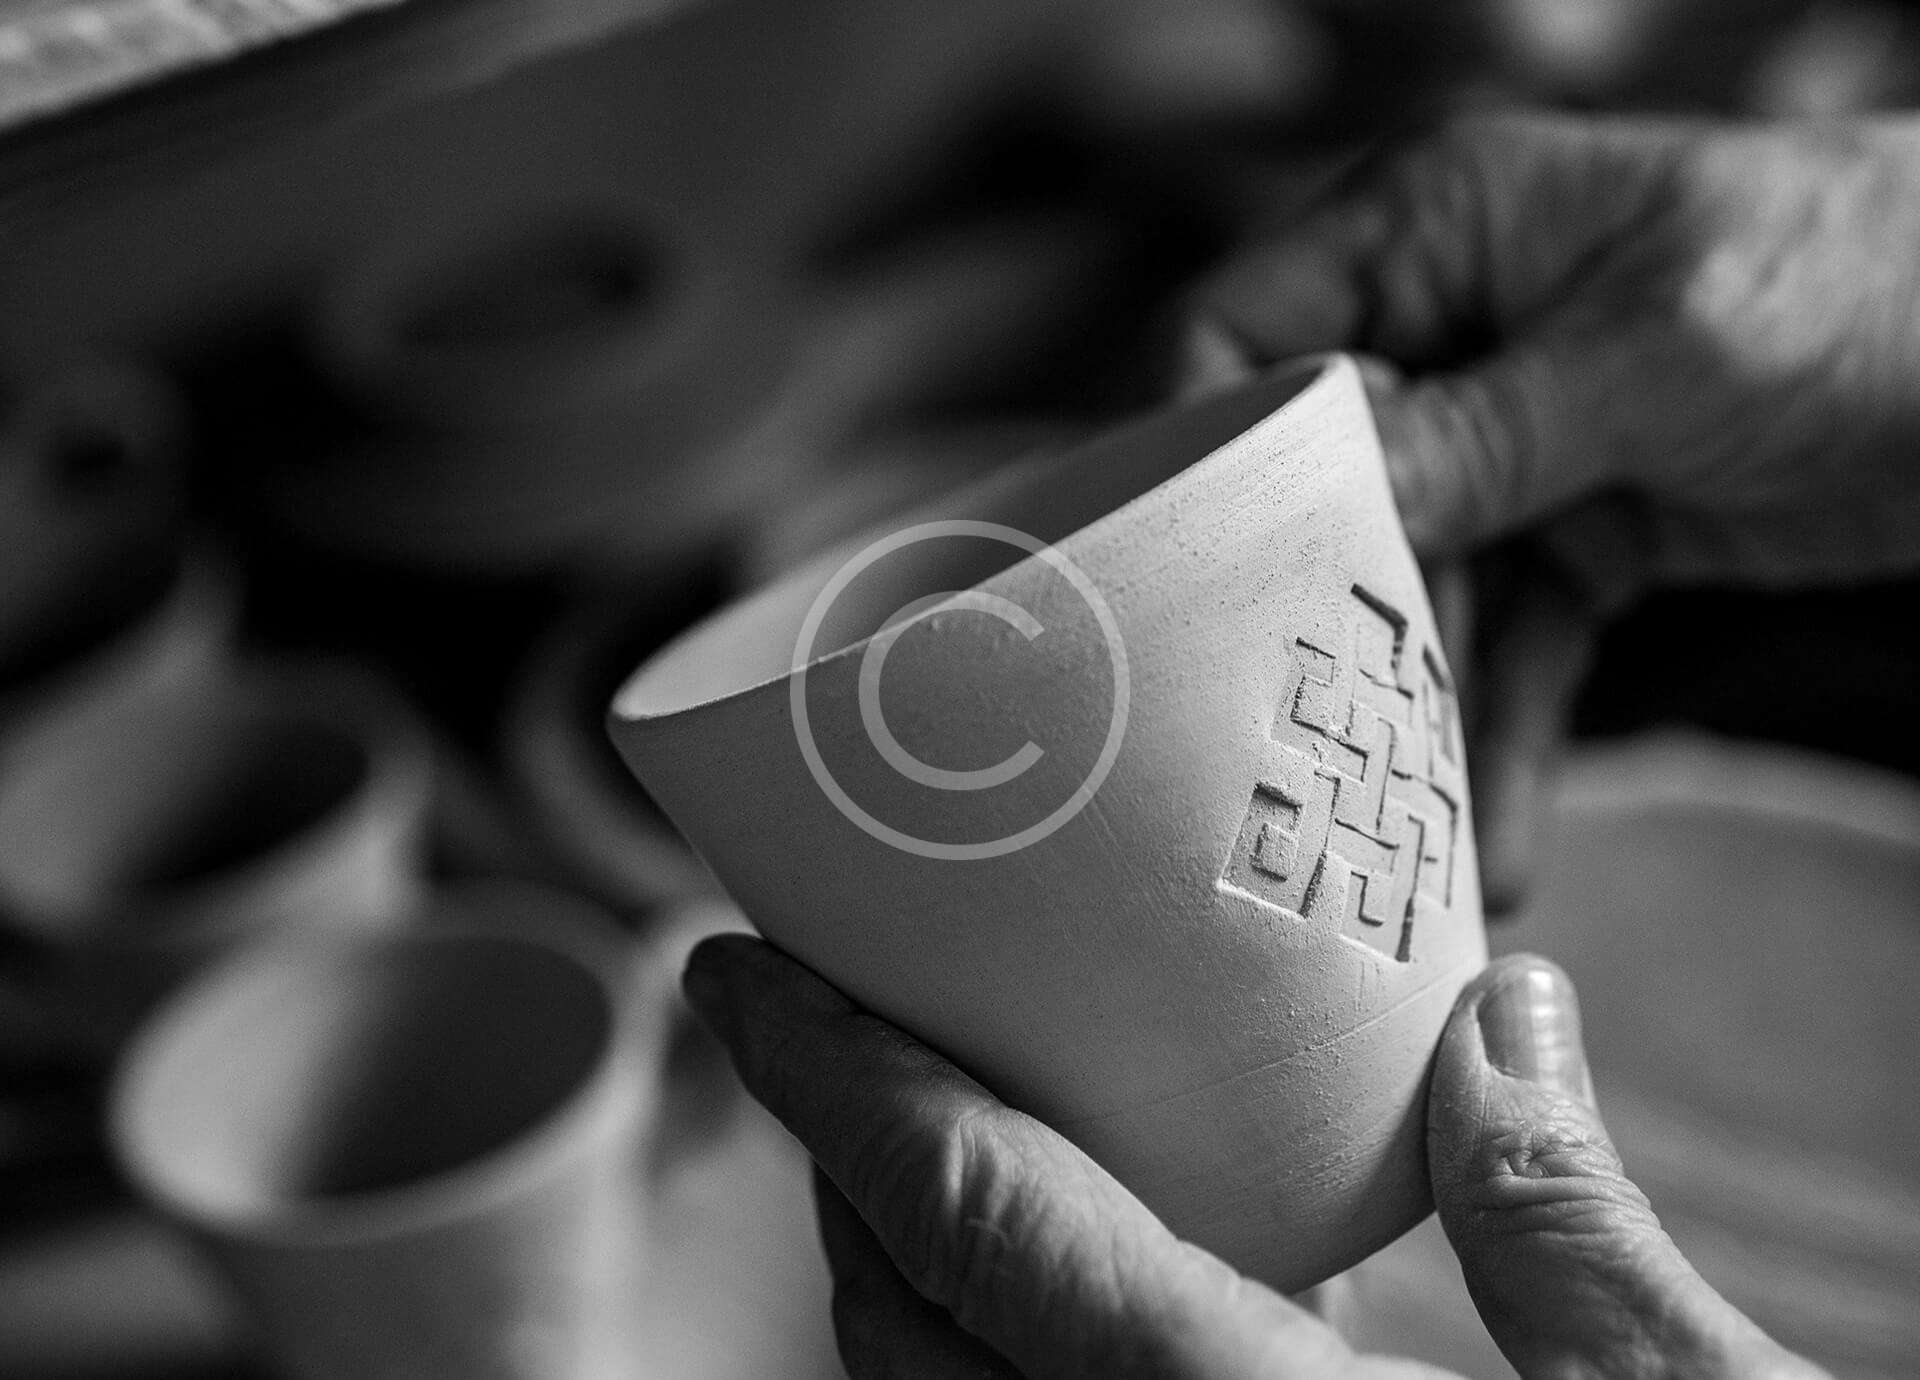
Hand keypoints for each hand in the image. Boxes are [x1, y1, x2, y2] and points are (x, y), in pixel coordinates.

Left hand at [682, 936, 1821, 1378]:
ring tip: (911, 1132)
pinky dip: (979, 1356)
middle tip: (828, 1022)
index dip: (824, 1077)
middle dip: (835, 1161)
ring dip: (890, 1267)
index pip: (959, 1216)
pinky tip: (1058, 1288)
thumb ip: (1564, 1214)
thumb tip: (1501, 1006)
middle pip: (897, 1323)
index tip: (730, 971)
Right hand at [1192, 112, 1919, 906]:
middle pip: (1322, 491)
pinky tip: (1497, 840)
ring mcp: (1513, 440)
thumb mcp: (1658, 349)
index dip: (1205, 452)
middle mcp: (1451, 332)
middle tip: (1291, 755)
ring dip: (1416, 716)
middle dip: (1316, 626)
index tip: (1183, 584)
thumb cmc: (1868, 272)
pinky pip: (1514, 643)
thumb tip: (1310, 509)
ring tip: (1404, 844)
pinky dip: (1507, 735)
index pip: (1240, 334)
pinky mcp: (1579, 529)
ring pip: (1416, 591)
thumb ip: (1475, 433)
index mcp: (1437, 231)